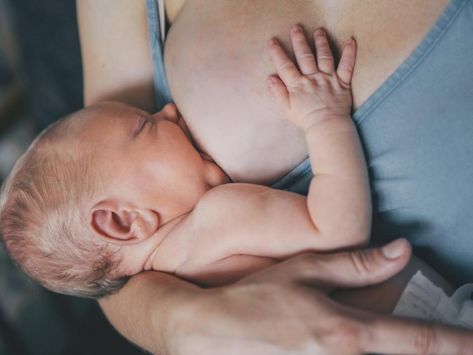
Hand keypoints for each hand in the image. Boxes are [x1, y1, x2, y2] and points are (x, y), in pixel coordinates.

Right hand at [164, 239, 472, 354]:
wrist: (210, 333)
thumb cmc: (255, 298)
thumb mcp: (302, 272)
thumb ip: (355, 265)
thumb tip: (401, 250)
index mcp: (348, 332)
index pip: (419, 340)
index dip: (459, 343)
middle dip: (438, 353)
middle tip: (458, 343)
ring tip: (419, 346)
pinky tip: (361, 349)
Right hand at [267, 26, 355, 130]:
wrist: (326, 126)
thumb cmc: (306, 120)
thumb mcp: (287, 109)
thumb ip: (278, 93)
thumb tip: (270, 78)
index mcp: (298, 85)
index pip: (285, 66)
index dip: (278, 53)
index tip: (273, 42)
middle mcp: (313, 78)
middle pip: (305, 56)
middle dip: (299, 41)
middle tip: (296, 28)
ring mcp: (328, 78)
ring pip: (324, 56)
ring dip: (321, 42)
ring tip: (319, 31)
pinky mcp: (342, 82)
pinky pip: (347, 65)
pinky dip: (350, 53)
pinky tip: (350, 41)